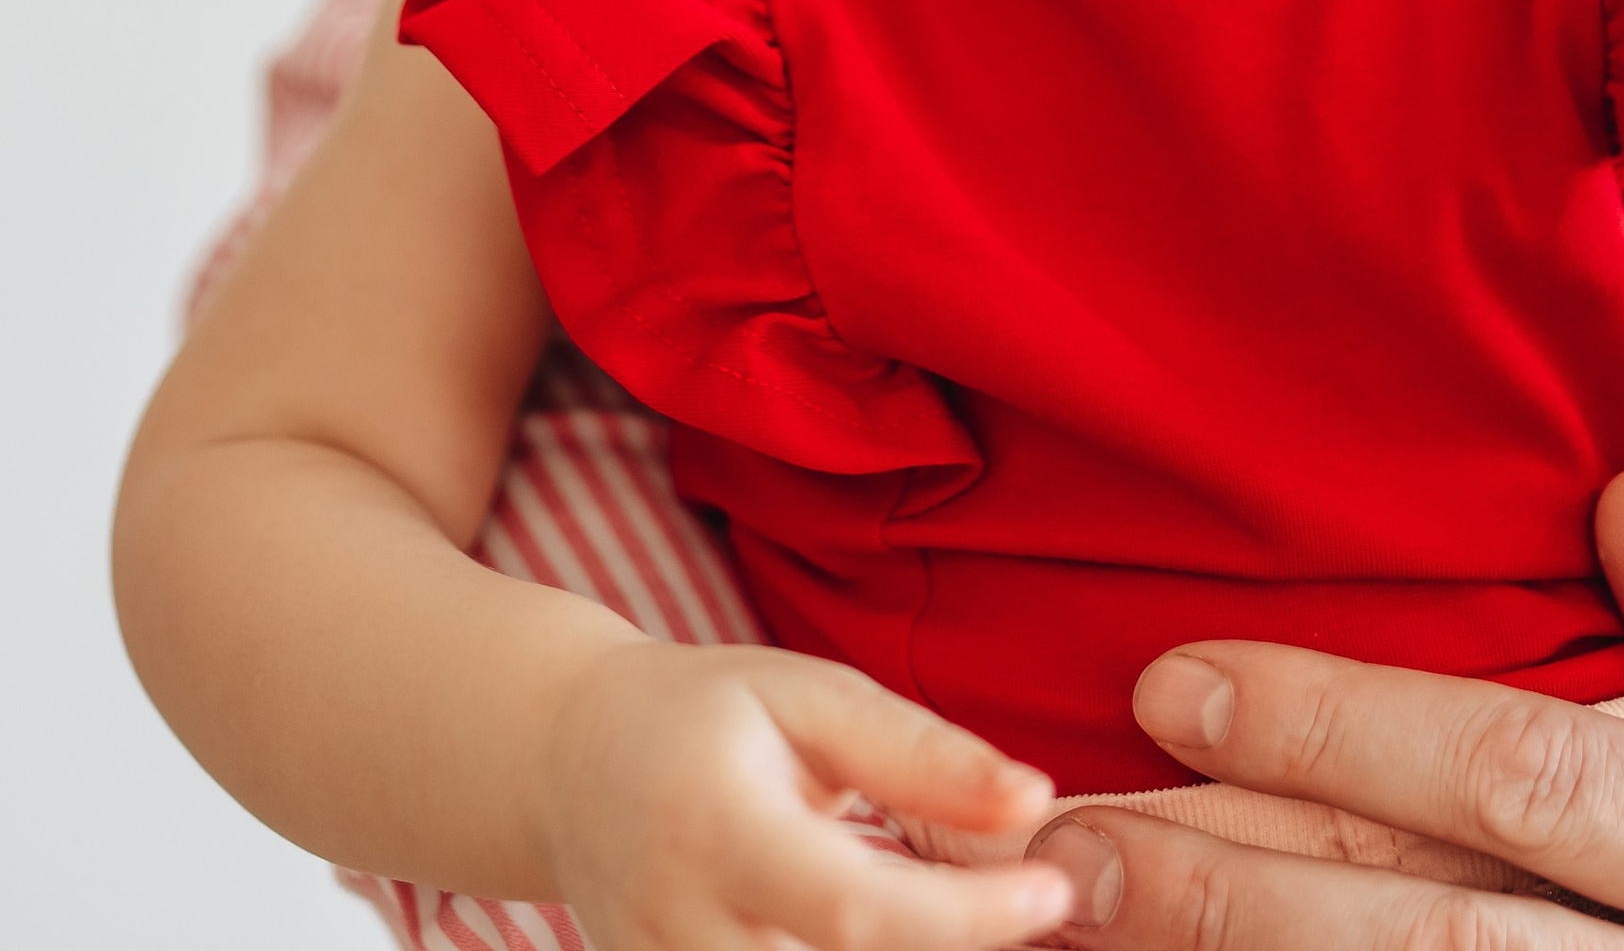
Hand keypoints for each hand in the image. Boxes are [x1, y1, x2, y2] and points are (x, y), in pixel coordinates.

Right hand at [536, 636, 1072, 950]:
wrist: (569, 760)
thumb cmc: (705, 714)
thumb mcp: (807, 696)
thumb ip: (918, 753)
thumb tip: (1035, 801)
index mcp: (718, 828)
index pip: (859, 911)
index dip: (967, 919)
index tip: (1053, 891)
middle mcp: (681, 929)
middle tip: (1014, 906)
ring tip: (947, 914)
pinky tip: (878, 939)